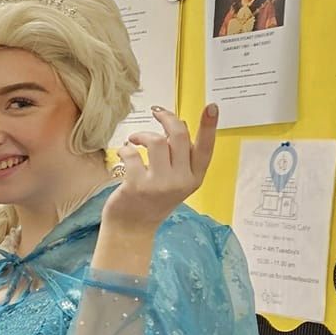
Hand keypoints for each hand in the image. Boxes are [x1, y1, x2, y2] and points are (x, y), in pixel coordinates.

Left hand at [103, 105, 217, 233]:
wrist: (132, 228)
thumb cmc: (152, 200)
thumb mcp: (176, 182)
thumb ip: (181, 159)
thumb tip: (176, 124)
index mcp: (194, 178)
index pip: (206, 149)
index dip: (209, 126)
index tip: (211, 106)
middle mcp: (181, 181)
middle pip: (179, 136)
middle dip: (167, 118)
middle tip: (157, 113)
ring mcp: (160, 184)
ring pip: (157, 140)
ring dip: (142, 134)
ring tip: (134, 139)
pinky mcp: (138, 185)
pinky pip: (132, 153)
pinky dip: (125, 148)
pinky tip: (123, 153)